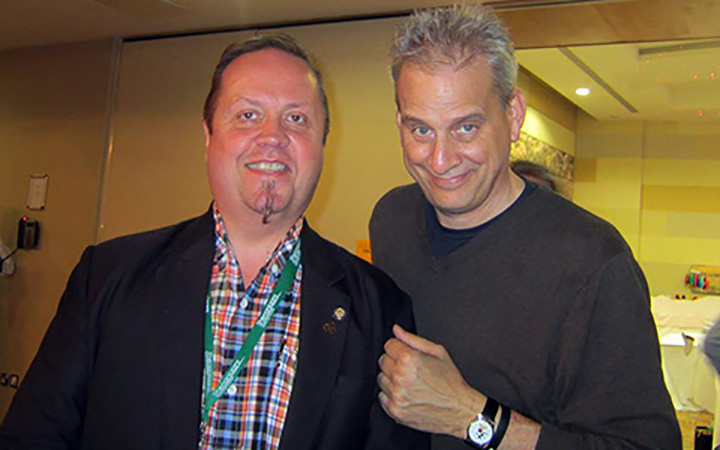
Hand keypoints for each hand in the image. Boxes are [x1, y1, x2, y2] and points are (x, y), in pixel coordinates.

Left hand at [377, 324, 485, 438]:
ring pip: (381, 379)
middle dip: (394, 362)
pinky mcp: (395, 410)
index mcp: (409, 360)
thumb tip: (396, 330)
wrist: (459, 409)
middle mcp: (400, 377)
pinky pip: (382, 397)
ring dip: (392, 379)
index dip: (399, 348)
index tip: (406, 354)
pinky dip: (391, 395)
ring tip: (410, 383)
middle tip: (411, 369)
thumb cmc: (451, 382)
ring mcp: (396, 395)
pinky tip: (407, 394)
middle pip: (383, 361)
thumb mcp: (437, 352)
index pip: (389, 345)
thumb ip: (413, 339)